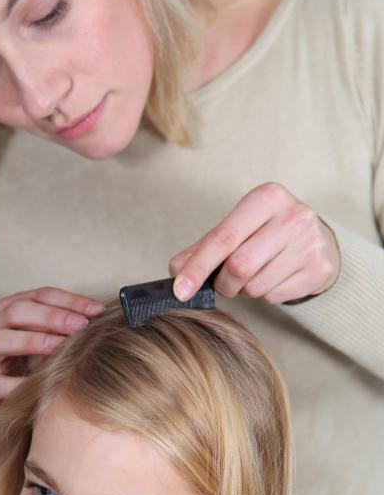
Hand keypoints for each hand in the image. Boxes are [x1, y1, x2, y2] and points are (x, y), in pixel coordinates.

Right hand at [0, 287, 103, 412]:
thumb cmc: (40, 366)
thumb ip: (71, 328)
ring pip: (0, 339)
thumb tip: (103, 316)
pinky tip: (42, 384)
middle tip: (80, 326)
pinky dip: (18, 383)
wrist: (18, 403)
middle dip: (52, 317)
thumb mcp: (56, 342)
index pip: (40, 295)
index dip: (69, 300)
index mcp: (12, 310)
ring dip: (32, 341)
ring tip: (59, 347)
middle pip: (17, 311)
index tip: (97, 310)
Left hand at [169, 182, 340, 304]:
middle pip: (239, 266)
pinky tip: (275, 278)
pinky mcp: (319, 269)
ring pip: (256, 286)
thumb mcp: (237, 229)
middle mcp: (293, 216)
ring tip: (255, 275)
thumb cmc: (267, 233)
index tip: (180, 289)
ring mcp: (310, 243)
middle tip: (226, 283)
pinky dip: (266, 295)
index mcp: (266, 197)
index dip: (197, 267)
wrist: (319, 241)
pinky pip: (276, 296)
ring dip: (245, 290)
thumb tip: (176, 271)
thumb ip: (203, 248)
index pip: (223, 237)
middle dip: (224, 283)